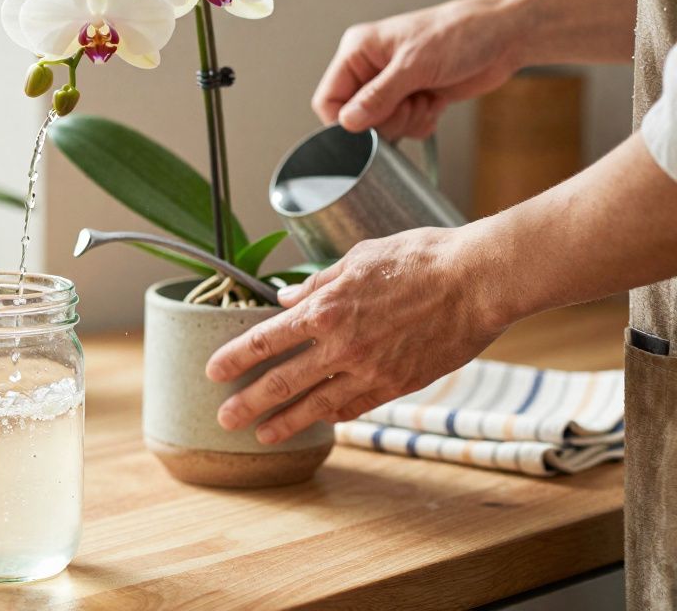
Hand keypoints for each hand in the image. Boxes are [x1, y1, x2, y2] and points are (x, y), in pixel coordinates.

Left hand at [205, 227, 508, 443]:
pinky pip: (355, 407)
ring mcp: (369, 370)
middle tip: (223, 418)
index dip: (235, 359)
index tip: (213, 372)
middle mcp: (340, 346)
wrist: (478, 281)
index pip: (265, 341)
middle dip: (247, 403)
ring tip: (260, 435)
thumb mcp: (358, 257)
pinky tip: (317, 423)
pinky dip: (331, 417)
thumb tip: (283, 298)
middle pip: (281, 382)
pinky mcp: (397, 384)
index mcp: (325, 309)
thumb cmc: (421, 258)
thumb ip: (317, 283)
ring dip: (283, 422)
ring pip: (315, 405)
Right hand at [312, 0, 521, 139]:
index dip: (345, 120)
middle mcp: (370, 68)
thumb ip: (378, 96)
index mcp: (359, 50)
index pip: (328, 99)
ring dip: (405, 122)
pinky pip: (403, 127)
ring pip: (379, 126)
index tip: (370, 126)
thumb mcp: (415, 65)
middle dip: (384, 120)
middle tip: (408, 105)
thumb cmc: (462, 33)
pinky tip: (435, 103)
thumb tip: (347, 121)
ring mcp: (392, 84)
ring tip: (425, 100)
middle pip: (355, 118)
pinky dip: (419, 123)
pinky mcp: (412, 97)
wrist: (504, 36)